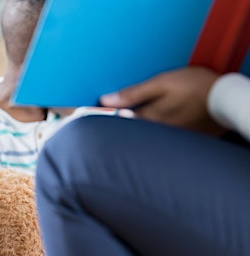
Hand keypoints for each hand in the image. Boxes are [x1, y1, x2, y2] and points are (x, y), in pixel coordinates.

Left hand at [100, 66, 225, 134]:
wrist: (226, 98)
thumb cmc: (194, 86)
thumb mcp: (162, 82)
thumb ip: (133, 93)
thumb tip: (106, 100)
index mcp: (148, 118)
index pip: (116, 123)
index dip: (100, 120)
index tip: (86, 117)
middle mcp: (155, 133)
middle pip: (126, 134)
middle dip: (112, 129)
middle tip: (98, 123)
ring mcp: (167, 139)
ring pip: (139, 139)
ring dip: (127, 135)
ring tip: (117, 129)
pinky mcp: (178, 141)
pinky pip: (155, 142)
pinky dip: (145, 138)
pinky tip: (141, 133)